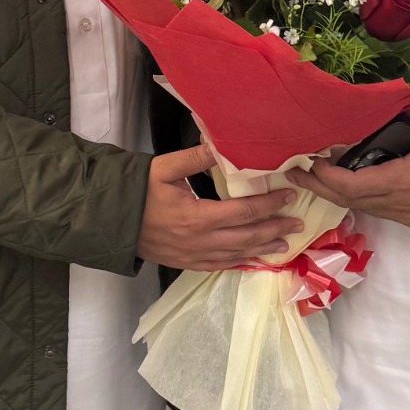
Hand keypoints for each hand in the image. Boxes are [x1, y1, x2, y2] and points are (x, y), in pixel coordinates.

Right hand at [138, 144, 303, 271]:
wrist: (111, 221)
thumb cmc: (139, 191)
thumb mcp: (165, 167)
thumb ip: (195, 158)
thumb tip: (221, 143)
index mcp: (198, 217)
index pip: (244, 212)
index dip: (269, 205)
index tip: (289, 196)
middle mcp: (201, 241)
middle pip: (247, 236)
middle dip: (274, 229)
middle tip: (298, 223)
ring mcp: (195, 256)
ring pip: (237, 254)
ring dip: (263, 248)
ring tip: (285, 244)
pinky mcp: (188, 264)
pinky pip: (220, 266)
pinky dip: (240, 263)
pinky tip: (252, 260)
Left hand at [287, 103, 409, 227]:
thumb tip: (391, 96)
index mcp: (405, 181)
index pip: (351, 186)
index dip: (325, 176)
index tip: (308, 161)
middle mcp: (402, 205)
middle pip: (349, 201)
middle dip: (319, 187)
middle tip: (295, 173)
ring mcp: (408, 215)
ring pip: (363, 208)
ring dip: (338, 193)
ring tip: (318, 175)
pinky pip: (378, 210)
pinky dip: (358, 197)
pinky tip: (352, 182)